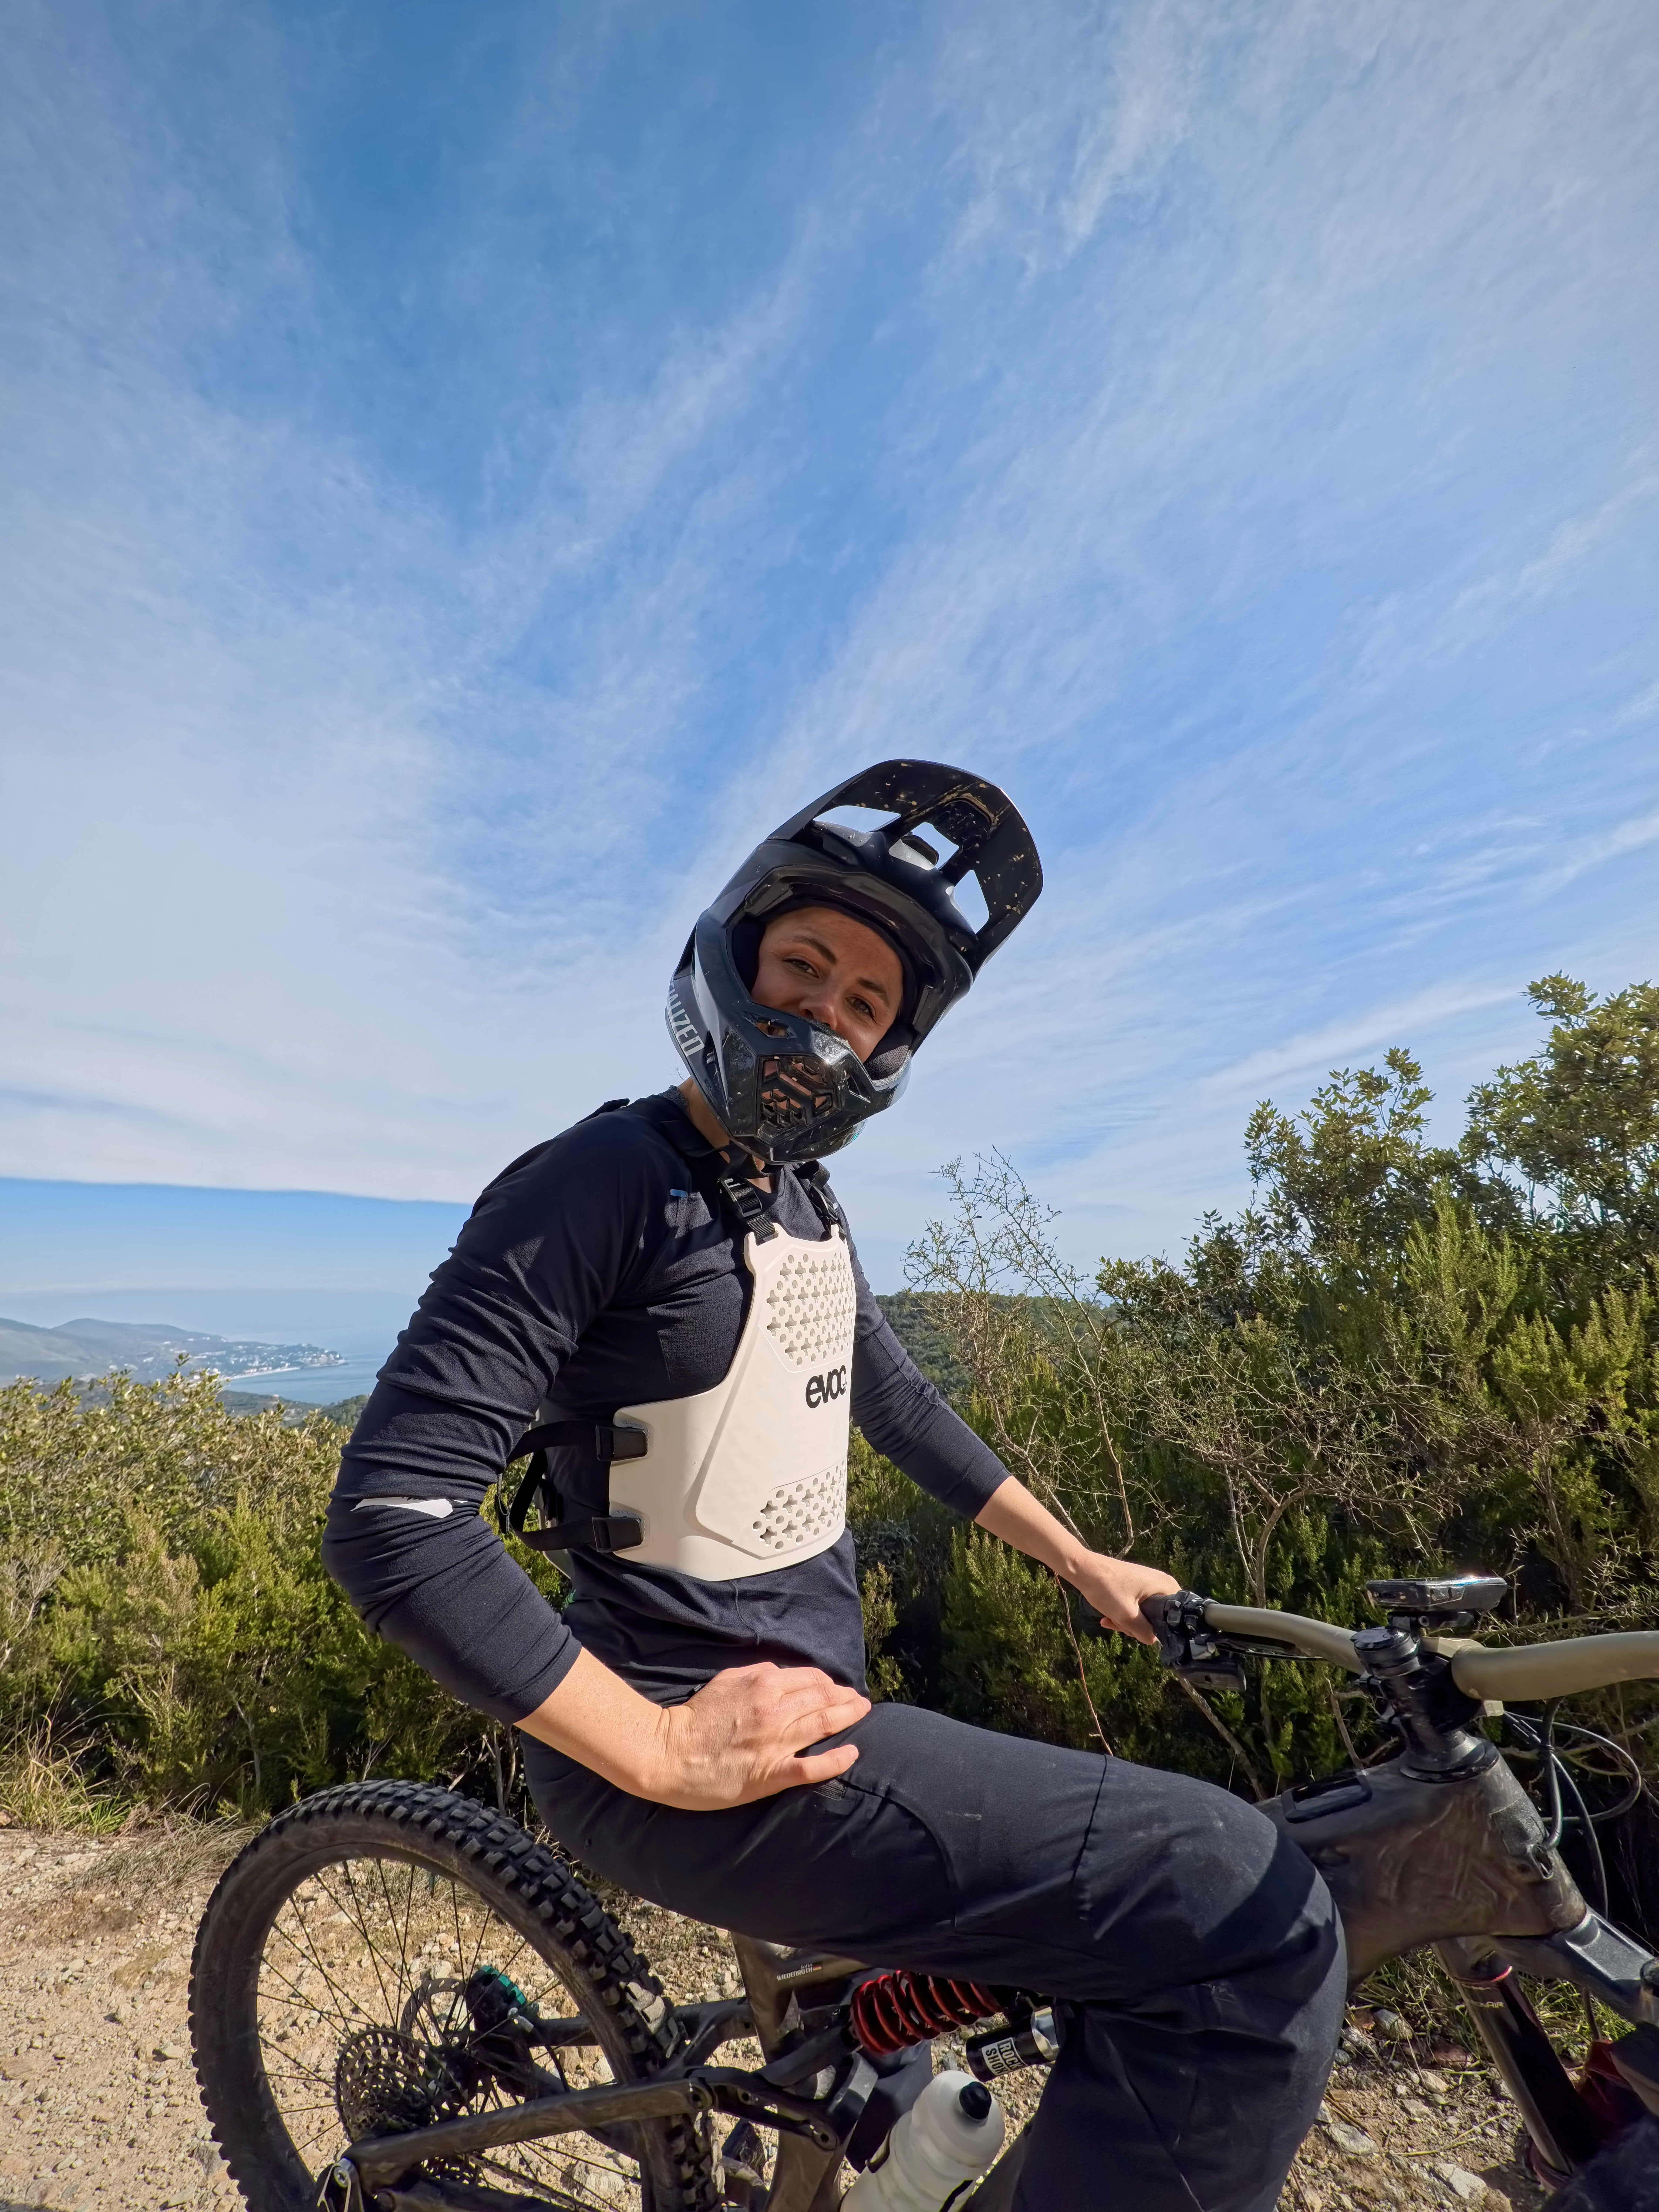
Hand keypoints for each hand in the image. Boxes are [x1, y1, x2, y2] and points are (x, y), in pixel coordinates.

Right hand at [652, 1662, 869, 1809]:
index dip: (829, 1682)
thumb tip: (782, 1676)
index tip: (837, 1688)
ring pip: (824, 1724)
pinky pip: (814, 1766)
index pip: (810, 1678)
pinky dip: (837, 1759)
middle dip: (846, 1697)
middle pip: (823, 1697)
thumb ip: (757, 1674)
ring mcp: (776, 1741)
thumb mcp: (727, 1680)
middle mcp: (775, 1708)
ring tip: (863, 1713)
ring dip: (849, 1717)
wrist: (670, 1753)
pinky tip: (853, 1753)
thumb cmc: (695, 1716)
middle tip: (861, 1700)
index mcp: (763, 1683)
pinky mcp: (772, 1773)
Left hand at [1067, 1553, 1179, 1643]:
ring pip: (1143, 1614)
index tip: (1139, 1630)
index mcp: (1166, 1586)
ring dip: (1126, 1621)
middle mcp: (1160, 1583)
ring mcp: (1146, 1584)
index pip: (1175, 1616)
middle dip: (1137, 1626)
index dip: (1158, 1628)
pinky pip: (1134, 1606)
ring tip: (1111, 1619)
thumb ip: (1144, 1632)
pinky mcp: (1134, 1586)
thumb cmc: (1107, 1589)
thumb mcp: (1126, 1615)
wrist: (1082, 1569)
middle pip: (1157, 1617)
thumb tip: (1153, 1640)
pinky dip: (1122, 1613)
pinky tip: (1106, 1618)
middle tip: (1121, 1623)